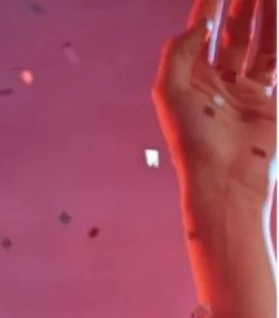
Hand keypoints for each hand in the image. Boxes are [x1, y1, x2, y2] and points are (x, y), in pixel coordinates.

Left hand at [154, 0, 277, 203]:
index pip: (202, 33)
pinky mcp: (268, 98)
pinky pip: (275, 58)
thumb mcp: (171, 94)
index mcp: (190, 81)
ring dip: (266, 13)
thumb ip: (179, 54)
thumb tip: (201, 23)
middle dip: (244, 4)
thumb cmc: (192, 141)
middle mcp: (217, 82)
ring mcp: (245, 89)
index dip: (211, 5)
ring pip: (260, 40)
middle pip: (235, 32)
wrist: (225, 178)